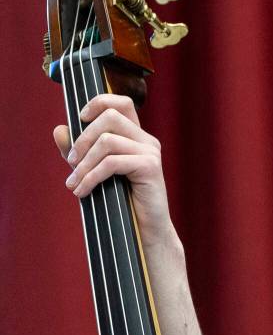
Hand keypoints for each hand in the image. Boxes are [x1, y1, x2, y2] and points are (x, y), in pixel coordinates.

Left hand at [54, 94, 173, 246]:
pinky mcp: (150, 167)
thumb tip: (59, 129)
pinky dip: (90, 177)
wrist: (143, 232)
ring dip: (83, 164)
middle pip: (110, 117)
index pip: (121, 103)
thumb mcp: (93, 172)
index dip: (99, 102)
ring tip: (73, 183)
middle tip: (71, 162)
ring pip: (107, 141)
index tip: (80, 119)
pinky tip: (82, 192)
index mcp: (136, 136)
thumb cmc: (120, 202)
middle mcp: (146, 139)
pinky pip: (111, 163)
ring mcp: (150, 152)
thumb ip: (78, 152)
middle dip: (82, 139)